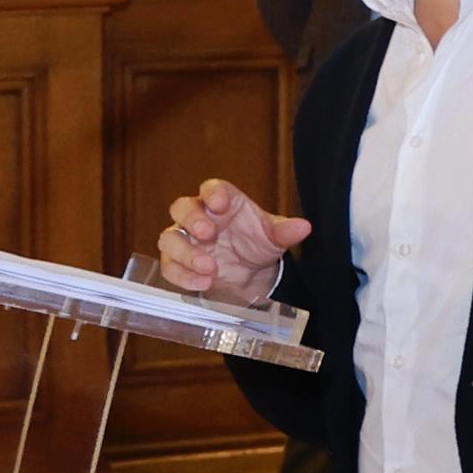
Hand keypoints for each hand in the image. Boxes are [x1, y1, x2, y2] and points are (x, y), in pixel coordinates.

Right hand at [159, 178, 307, 307]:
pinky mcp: (178, 263)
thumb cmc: (257, 244)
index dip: (212, 193)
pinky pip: (170, 267)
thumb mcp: (275, 237)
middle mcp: (199, 218)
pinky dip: (183, 275)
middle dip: (192, 219)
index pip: (211, 188)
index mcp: (223, 203)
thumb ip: (286, 231)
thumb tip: (303, 227)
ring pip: (170, 238)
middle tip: (208, 233)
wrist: (251, 273)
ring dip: (186, 252)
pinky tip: (202, 283)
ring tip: (210, 267)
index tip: (220, 203)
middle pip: (182, 208)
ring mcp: (185, 240)